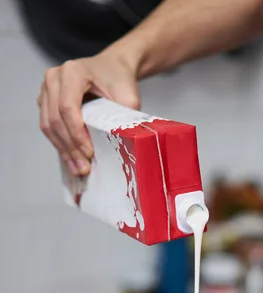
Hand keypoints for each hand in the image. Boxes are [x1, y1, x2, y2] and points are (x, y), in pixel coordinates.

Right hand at [38, 48, 139, 176]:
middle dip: (70, 147)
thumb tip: (124, 144)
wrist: (112, 67)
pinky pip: (48, 125)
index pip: (67, 107)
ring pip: (48, 124)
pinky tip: (71, 160)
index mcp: (73, 72)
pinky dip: (59, 144)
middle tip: (83, 168)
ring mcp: (47, 88)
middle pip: (55, 119)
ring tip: (77, 168)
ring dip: (63, 150)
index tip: (89, 153)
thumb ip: (125, 115)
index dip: (76, 134)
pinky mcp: (46, 100)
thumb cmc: (120, 79)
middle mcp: (54, 77)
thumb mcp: (129, 95)